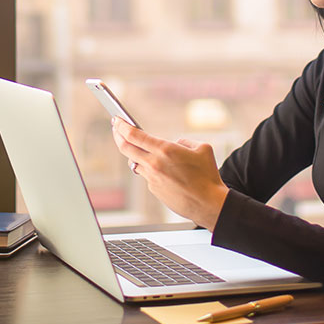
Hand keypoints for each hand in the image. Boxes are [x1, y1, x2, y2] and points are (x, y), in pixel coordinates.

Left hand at [111, 118, 228, 230]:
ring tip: (138, 148)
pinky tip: (163, 170)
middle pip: (125, 148)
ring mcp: (152, 178)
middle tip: (115, 129)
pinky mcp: (154, 190)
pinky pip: (148, 175)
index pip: (133, 135)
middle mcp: (154, 164)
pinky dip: (151, 169)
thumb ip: (184, 142)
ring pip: (135, 163)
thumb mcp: (202, 148)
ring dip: (135, 154)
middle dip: (117, 136)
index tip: (116, 120)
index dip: (122, 126)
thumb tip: (175, 144)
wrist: (208, 203)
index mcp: (165, 150)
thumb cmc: (208, 176)